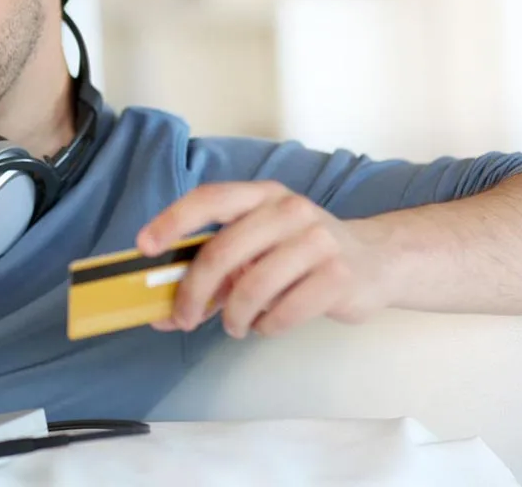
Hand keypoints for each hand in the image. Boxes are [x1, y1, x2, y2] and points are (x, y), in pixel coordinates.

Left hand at [135, 181, 393, 337]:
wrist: (376, 261)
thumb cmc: (301, 254)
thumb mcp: (259, 245)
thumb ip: (213, 269)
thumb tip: (160, 312)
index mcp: (261, 194)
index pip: (209, 199)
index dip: (172, 221)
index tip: (145, 247)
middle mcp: (289, 209)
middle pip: (223, 251)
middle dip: (194, 292)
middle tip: (184, 319)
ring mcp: (318, 240)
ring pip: (252, 287)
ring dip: (234, 317)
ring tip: (235, 326)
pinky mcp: (339, 275)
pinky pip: (284, 311)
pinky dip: (267, 326)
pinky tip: (268, 324)